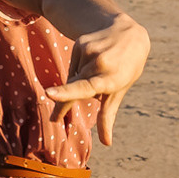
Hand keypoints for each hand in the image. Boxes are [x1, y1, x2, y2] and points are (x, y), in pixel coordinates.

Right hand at [44, 15, 148, 144]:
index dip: (67, 93)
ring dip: (78, 81)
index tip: (48, 94)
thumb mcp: (119, 91)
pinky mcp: (80, 43)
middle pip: (73, 87)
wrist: (129, 34)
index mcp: (110, 78)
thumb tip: (106, 143)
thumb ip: (108, 116)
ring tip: (96, 74)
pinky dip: (78, 70)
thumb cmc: (127, 68)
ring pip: (73, 76)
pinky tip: (90, 65)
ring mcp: (88, 51)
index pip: (86, 87)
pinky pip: (73, 65)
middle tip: (54, 119)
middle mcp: (99, 63)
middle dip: (62, 102)